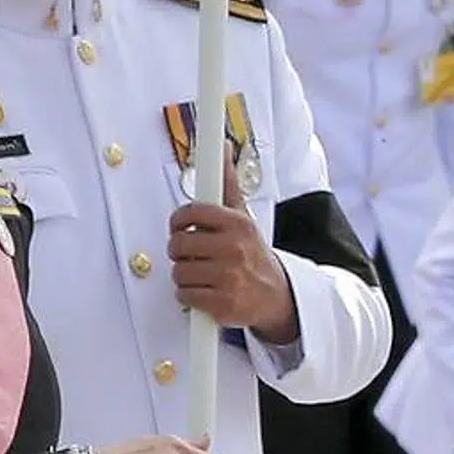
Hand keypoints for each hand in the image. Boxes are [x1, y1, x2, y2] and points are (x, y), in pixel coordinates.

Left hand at [167, 148, 295, 340]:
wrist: (276, 296)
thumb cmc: (252, 254)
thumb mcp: (244, 217)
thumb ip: (228, 184)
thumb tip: (223, 148)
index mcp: (237, 224)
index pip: (190, 213)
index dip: (178, 220)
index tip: (180, 225)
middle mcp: (234, 249)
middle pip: (178, 244)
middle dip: (179, 250)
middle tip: (191, 254)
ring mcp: (228, 278)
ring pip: (178, 271)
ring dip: (184, 275)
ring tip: (200, 274)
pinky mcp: (222, 305)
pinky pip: (184, 296)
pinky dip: (189, 297)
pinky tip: (204, 292)